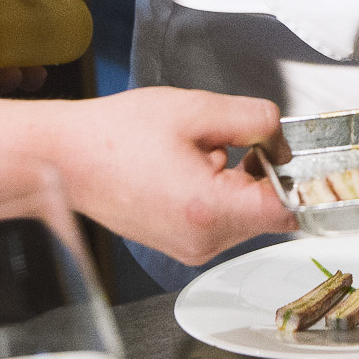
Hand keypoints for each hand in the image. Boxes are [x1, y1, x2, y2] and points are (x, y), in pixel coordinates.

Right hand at [51, 87, 296, 264]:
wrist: (65, 159)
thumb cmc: (116, 136)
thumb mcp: (197, 109)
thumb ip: (254, 120)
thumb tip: (280, 140)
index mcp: (208, 210)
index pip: (285, 210)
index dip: (293, 176)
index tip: (287, 154)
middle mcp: (201, 241)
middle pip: (265, 212)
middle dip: (255, 172)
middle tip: (222, 141)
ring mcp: (189, 249)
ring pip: (243, 216)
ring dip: (234, 183)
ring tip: (192, 155)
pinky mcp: (178, 245)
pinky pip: (218, 221)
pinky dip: (214, 194)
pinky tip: (182, 170)